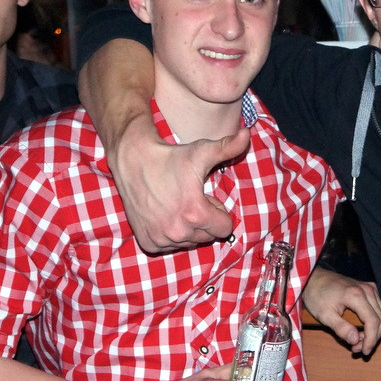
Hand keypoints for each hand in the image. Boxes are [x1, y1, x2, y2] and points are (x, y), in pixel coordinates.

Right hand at [114, 118, 250, 252]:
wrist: (133, 161)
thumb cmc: (171, 157)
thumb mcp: (202, 151)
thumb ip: (228, 147)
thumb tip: (247, 133)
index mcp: (195, 214)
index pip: (224, 229)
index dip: (218, 211)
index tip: (205, 198)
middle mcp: (178, 232)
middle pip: (207, 237)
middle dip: (204, 220)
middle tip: (190, 199)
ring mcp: (162, 240)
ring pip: (190, 242)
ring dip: (188, 228)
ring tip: (176, 205)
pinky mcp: (148, 243)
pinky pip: (170, 247)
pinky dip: (170, 235)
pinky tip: (163, 214)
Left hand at [302, 267, 380, 354]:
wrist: (315, 278)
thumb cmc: (317, 295)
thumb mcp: (324, 315)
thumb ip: (341, 328)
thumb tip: (356, 340)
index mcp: (356, 295)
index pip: (373, 321)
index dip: (371, 340)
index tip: (364, 351)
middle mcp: (368, 289)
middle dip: (372, 338)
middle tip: (356, 348)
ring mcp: (371, 288)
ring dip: (374, 331)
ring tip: (357, 340)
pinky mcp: (371, 289)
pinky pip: (380, 309)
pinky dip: (374, 322)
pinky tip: (362, 330)